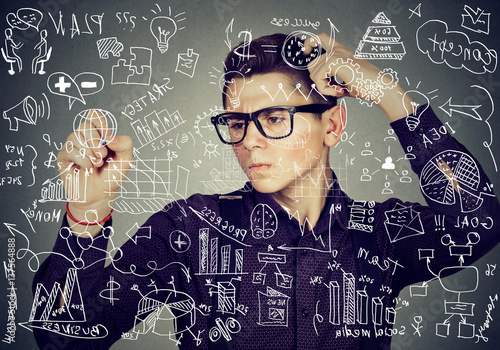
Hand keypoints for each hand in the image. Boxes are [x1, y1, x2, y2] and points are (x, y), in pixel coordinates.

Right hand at [57, 110, 132, 232]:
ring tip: (96, 164)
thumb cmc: (111, 177)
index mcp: (99, 135)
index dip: (101, 124)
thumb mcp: (126, 160)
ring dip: (89, 152)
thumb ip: (125, 145)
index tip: (108, 139)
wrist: (100, 196)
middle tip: (103, 156)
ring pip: (75, 136)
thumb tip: (110, 137)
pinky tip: (87, 168)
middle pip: (85, 125)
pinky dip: (82, 160)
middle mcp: (84, 138)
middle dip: (96, 141)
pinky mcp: (63, 157)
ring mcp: (72, 147)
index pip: (94, 116)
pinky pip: (69, 150)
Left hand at [303, 33, 413, 121]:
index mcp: (341, 51)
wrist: (380, 88)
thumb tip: (320, 86)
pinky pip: (318, 77)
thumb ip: (332, 80)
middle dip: (318, 80)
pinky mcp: (335, 61)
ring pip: (314, 72)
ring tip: (339, 90)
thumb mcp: (344, 81)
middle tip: (334, 88)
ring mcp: (337, 54)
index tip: (306, 53)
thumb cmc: (365, 87)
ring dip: (324, 86)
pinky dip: (325, 89)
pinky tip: (339, 91)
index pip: (322, 38)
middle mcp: (338, 50)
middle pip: (312, 63)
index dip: (310, 42)